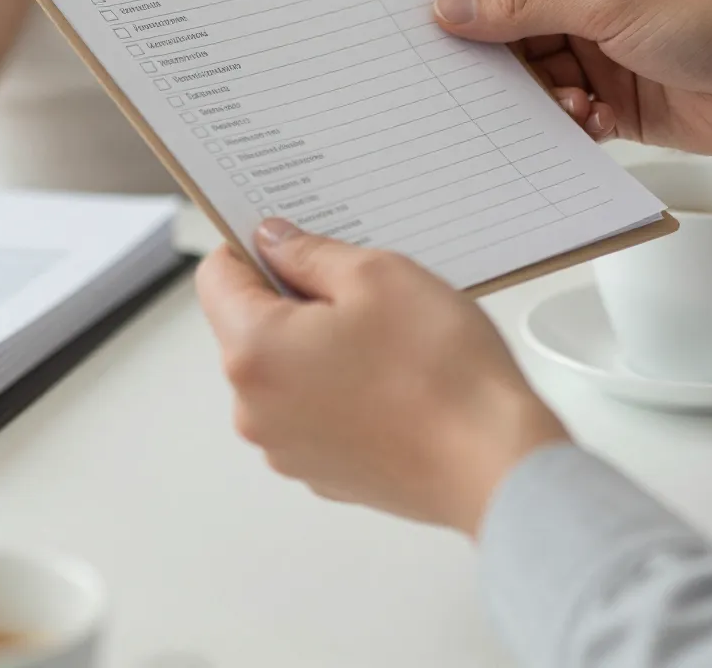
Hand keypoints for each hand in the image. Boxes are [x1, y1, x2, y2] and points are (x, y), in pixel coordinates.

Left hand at [196, 221, 568, 536]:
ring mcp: (287, 448)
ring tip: (389, 341)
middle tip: (363, 291)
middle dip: (296, 299)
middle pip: (251, 327)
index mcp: (254, 352)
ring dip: (321, 345)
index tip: (290, 239)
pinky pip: (314, 410)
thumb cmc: (440, 372)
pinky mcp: (322, 472)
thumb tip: (274, 241)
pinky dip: (341, 388)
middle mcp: (254, 409)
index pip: (217, 278)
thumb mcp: (377, 274)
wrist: (494, 462)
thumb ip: (309, 251)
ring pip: (286, 370)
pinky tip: (394, 380)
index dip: (252, 247)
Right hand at [434, 0, 711, 193]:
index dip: (462, 6)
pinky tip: (593, 126)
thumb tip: (448, 9)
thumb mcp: (608, 2)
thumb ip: (523, 9)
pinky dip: (570, 127)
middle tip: (470, 92)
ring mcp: (604, 58)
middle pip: (512, 37)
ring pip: (538, 83)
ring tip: (569, 106)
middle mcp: (590, 6)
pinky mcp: (620, 108)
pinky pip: (569, 119)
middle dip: (498, 65)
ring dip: (541, 101)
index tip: (424, 36)